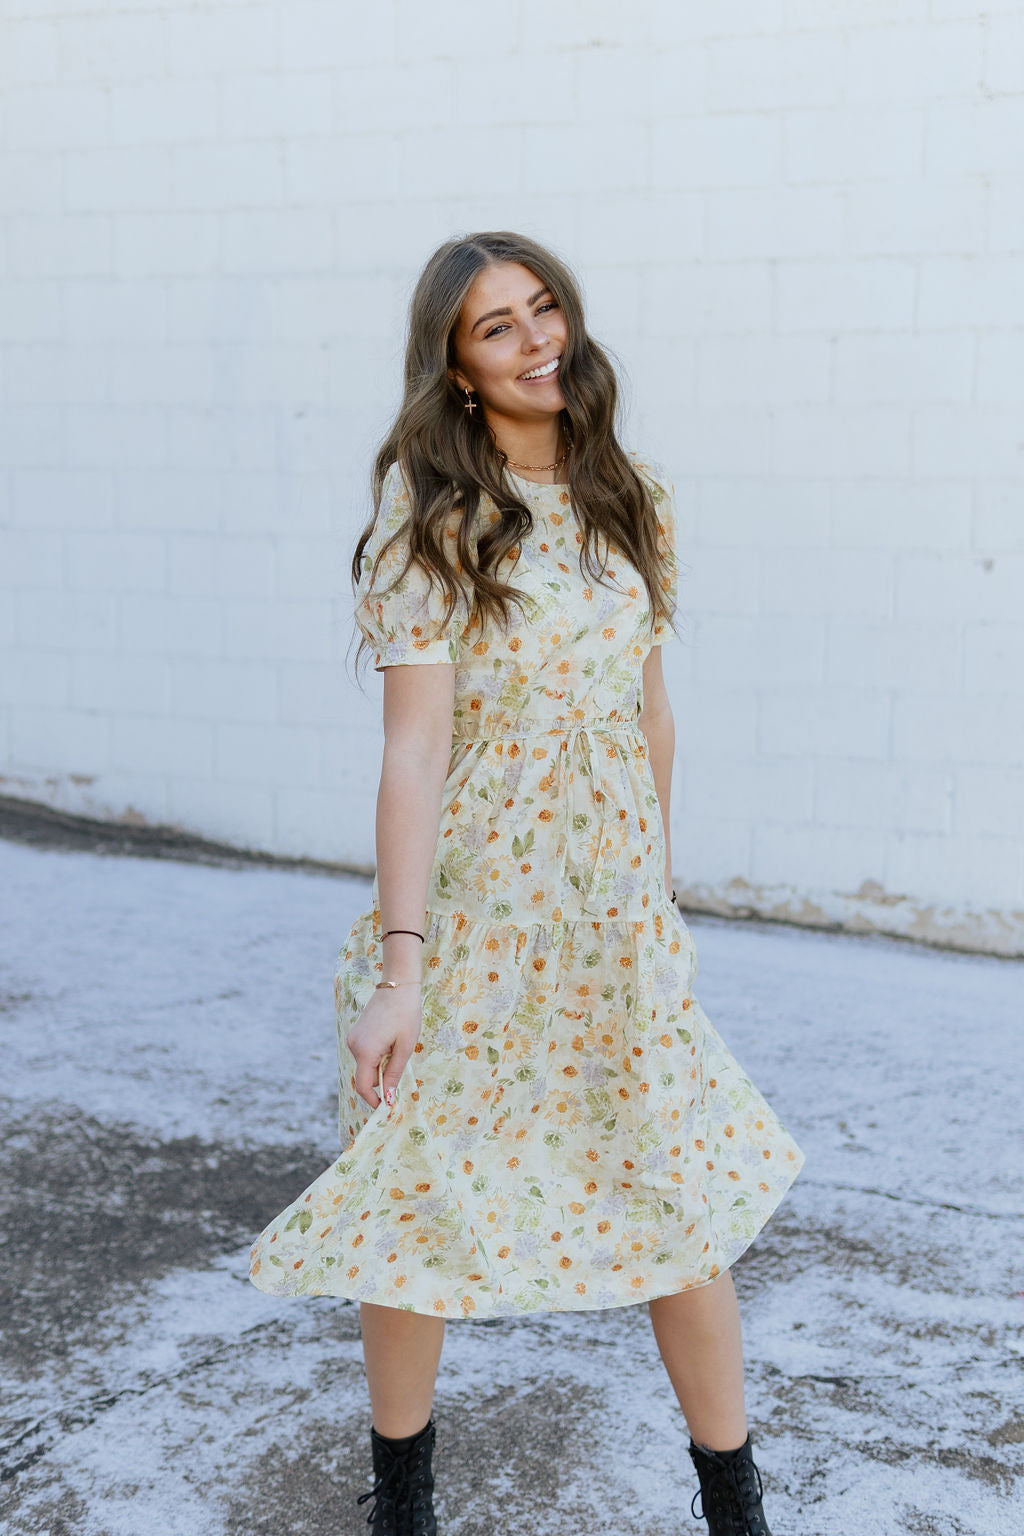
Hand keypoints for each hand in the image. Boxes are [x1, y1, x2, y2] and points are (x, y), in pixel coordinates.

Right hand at [347, 985, 421, 1109]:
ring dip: (380, 1066)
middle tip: (400, 1069)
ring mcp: (352, 1038)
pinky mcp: (356, 1032)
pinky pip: (365, 1053)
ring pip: (365, 1064)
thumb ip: (393, 1074)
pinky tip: (391, 1041)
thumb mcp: (404, 1047)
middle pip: (364, 1076)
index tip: (388, 1106)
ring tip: (398, 1048)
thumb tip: (387, 1098)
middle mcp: (353, 1046)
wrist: (398, 985)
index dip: (374, 1100)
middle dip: (380, 1080)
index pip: (363, 1087)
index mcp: (365, 1051)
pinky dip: (376, 1056)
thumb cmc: (406, 1015)